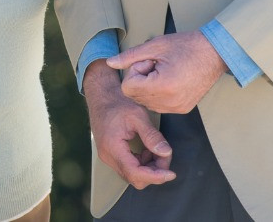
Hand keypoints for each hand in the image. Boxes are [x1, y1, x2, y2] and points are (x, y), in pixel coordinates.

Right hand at [82, 61, 174, 188]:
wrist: (101, 95)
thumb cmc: (118, 102)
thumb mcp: (138, 115)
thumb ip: (152, 136)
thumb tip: (166, 153)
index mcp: (113, 147)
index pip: (135, 173)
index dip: (155, 177)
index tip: (171, 173)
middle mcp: (108, 156)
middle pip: (134, 177)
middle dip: (154, 172)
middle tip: (165, 156)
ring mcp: (108, 157)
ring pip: (132, 174)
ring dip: (149, 168)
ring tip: (157, 150)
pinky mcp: (111, 155)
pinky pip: (129, 167)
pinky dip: (142, 163)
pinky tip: (148, 150)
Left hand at [107, 31, 226, 113]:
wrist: (215, 53)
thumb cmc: (186, 46)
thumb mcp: (155, 46)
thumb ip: (130, 57)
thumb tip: (110, 63)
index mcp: (162, 87)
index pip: (128, 88)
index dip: (134, 72)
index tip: (148, 61)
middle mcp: (170, 102)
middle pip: (135, 96)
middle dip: (140, 79)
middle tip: (156, 65)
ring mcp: (177, 108)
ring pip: (145, 102)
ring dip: (148, 87)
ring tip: (164, 71)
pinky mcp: (182, 109)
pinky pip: (158, 105)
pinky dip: (157, 93)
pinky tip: (170, 79)